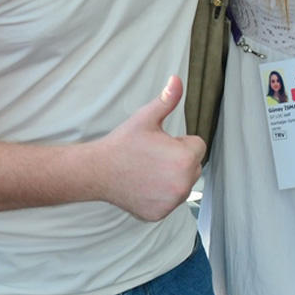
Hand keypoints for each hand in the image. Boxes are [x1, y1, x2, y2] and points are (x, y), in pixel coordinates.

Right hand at [93, 76, 205, 220]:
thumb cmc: (123, 143)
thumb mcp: (147, 118)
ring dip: (171, 177)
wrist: (96, 171)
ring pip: (182, 184)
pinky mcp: (159, 214)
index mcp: (185, 159)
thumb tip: (177, 79)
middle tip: (152, 157)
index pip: (197, 146)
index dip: (179, 142)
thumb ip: (167, 99)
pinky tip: (143, 186)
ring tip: (147, 170)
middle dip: (178, 160)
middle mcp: (183, 185)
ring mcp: (171, 202)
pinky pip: (170, 200)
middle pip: (193, 166)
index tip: (160, 144)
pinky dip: (160, 195)